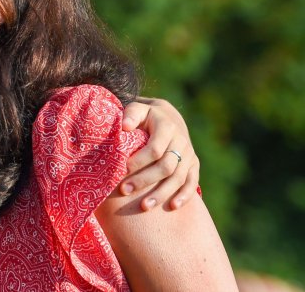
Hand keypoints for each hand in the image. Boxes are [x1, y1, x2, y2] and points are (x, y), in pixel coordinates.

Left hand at [119, 96, 198, 210]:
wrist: (168, 117)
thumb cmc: (145, 116)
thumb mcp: (138, 109)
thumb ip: (131, 114)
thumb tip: (124, 126)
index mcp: (167, 127)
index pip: (155, 149)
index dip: (139, 161)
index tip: (122, 170)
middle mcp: (181, 142)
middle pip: (166, 166)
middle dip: (145, 180)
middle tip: (124, 190)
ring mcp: (189, 154)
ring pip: (178, 178)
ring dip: (161, 193)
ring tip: (144, 206)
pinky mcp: (193, 165)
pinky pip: (191, 182)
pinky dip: (184, 196)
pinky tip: (172, 207)